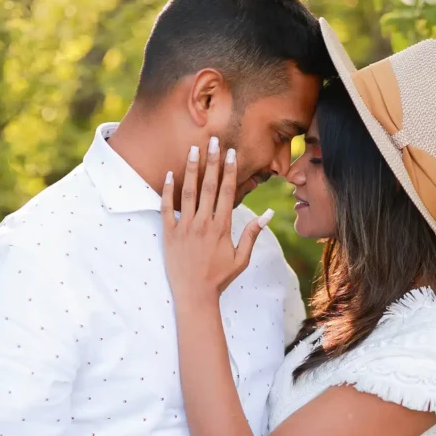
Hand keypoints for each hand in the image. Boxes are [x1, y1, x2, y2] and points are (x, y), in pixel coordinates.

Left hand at [161, 138, 272, 303]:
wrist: (195, 295)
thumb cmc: (219, 277)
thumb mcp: (241, 258)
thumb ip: (252, 234)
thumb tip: (269, 214)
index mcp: (222, 227)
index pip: (227, 192)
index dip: (229, 170)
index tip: (231, 153)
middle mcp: (203, 224)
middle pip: (209, 186)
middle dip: (212, 161)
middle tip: (214, 140)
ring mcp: (185, 228)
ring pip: (188, 192)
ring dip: (191, 169)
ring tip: (193, 149)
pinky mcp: (169, 234)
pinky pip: (166, 208)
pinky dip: (167, 190)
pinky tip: (168, 174)